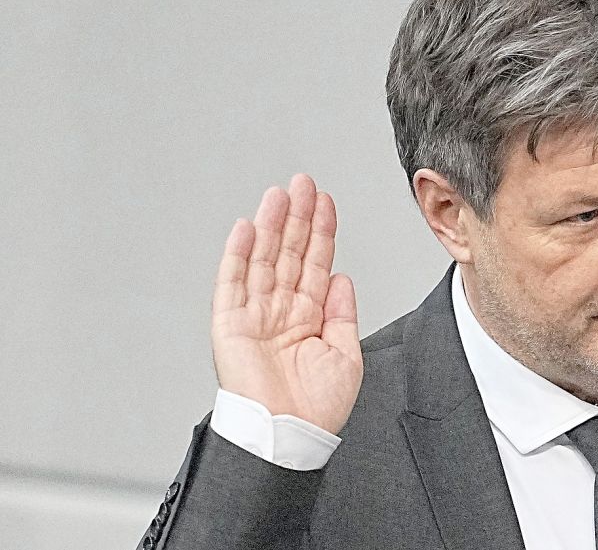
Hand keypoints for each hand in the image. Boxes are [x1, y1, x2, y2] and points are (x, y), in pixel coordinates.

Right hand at [211, 173, 362, 434]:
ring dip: (272, 225)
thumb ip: (343, 313)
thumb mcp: (345, 354)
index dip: (322, 231)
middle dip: (298, 217)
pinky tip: (249, 227)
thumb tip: (343, 278)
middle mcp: (281, 311)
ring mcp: (255, 315)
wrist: (289, 436)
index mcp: (309, 317)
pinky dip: (239, 254)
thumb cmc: (316, 408)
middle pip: (290, 253)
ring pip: (263, 259)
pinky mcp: (230, 324)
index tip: (326, 202)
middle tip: (304, 183)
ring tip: (280, 194)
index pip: (316, 263)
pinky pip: (233, 282)